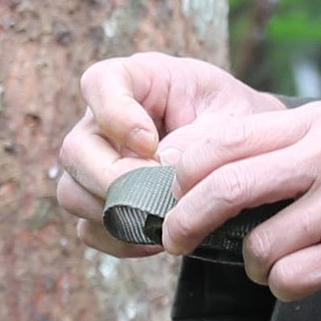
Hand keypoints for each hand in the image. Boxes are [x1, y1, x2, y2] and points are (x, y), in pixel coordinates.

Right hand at [55, 52, 283, 257]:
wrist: (248, 156)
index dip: (115, 115)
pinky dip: (119, 240)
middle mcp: (106, 121)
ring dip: (114, 214)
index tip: (150, 143)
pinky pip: (89, 228)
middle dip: (113, 179)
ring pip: (72, 192)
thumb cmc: (239, 122)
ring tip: (163, 220)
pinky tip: (156, 238)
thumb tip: (163, 166)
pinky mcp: (102, 202)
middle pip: (76, 148)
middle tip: (156, 195)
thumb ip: (202, 137)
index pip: (100, 83)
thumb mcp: (233, 118)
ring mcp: (98, 163)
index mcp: (140, 80)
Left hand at [161, 99, 320, 299]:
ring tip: (274, 264)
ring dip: (253, 265)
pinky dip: (285, 287)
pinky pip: (294, 279)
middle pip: (227, 185)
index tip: (170, 191)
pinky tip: (304, 280)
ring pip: (259, 244)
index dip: (184, 169)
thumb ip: (296, 143)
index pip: (230, 137)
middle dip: (186, 219)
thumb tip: (217, 167)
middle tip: (174, 239)